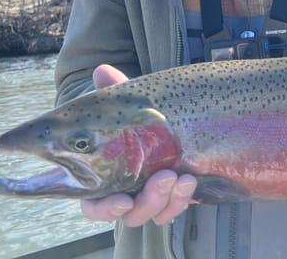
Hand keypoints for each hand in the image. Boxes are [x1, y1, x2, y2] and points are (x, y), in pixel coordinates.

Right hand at [79, 64, 196, 226]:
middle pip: (130, 214)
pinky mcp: (172, 196)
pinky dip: (182, 198)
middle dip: (148, 201)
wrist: (167, 120)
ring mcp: (151, 197)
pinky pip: (175, 207)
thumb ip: (115, 90)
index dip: (106, 209)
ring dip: (169, 199)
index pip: (95, 205)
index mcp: (103, 178)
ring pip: (156, 214)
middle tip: (165, 177)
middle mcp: (125, 193)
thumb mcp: (128, 103)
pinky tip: (192, 179)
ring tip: (184, 177)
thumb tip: (103, 71)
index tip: (123, 200)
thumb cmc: (135, 116)